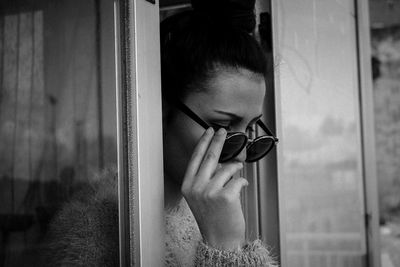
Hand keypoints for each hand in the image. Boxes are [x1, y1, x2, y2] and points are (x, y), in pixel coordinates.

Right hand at [181, 127, 247, 250]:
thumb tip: (219, 160)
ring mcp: (210, 192)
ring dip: (235, 167)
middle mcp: (196, 187)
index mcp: (188, 185)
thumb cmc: (212, 217)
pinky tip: (241, 186)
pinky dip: (242, 180)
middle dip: (218, 140)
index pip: (196, 158)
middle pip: (210, 157)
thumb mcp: (199, 196)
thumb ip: (204, 178)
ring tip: (237, 171)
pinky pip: (238, 179)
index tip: (209, 131)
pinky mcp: (225, 196)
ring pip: (227, 168)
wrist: (219, 239)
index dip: (203, 142)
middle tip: (223, 131)